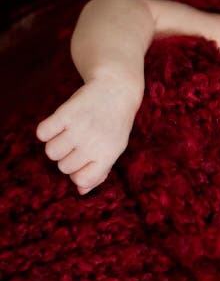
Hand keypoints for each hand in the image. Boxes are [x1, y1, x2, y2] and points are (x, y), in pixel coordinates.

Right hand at [35, 73, 142, 194]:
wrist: (116, 90)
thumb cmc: (113, 124)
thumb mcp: (114, 148)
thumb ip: (99, 171)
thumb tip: (80, 190)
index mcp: (108, 154)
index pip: (81, 179)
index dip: (78, 171)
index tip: (84, 159)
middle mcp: (94, 143)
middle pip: (63, 167)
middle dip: (68, 156)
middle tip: (80, 140)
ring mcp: (79, 128)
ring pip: (51, 152)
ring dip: (56, 143)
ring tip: (69, 131)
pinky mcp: (66, 113)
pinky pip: (42, 133)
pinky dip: (46, 130)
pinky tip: (60, 123)